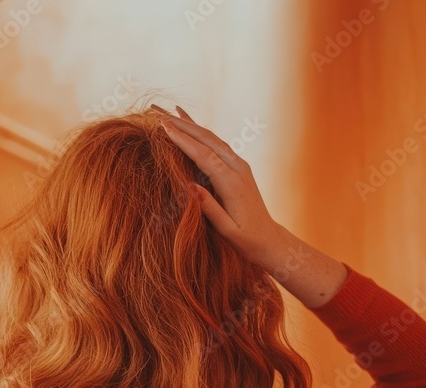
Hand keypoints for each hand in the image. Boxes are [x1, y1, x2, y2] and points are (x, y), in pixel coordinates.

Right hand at [151, 105, 283, 267]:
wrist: (268, 238)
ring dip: (190, 124)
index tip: (163, 126)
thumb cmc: (245, 238)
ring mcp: (239, 164)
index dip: (183, 140)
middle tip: (157, 112)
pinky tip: (189, 122)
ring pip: (211, 137)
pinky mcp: (238, 165)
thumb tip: (189, 186)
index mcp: (232, 182)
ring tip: (167, 112)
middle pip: (207, 139)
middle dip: (182, 124)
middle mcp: (237, 167)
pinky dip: (200, 131)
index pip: (203, 155)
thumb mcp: (226, 229)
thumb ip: (209, 208)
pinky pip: (216, 143)